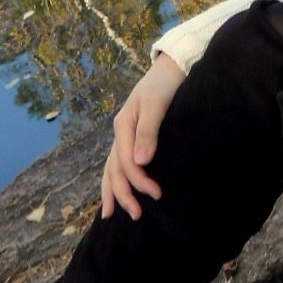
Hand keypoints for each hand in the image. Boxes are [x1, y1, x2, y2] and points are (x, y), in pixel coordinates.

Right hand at [102, 54, 185, 220]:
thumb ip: (148, 131)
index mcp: (124, 125)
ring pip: (111, 168)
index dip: (139, 181)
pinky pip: (117, 162)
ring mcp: (124, 135)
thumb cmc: (165, 84)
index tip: (157, 194)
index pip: (126, 162)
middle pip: (114, 169)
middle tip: (137, 215)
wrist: (171, 67)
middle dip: (122, 194)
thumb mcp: (156, 104)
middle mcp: (120, 132)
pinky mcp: (132, 136)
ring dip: (113, 191)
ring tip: (111, 214)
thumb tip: (141, 162)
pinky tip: (116, 191)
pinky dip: (114, 179)